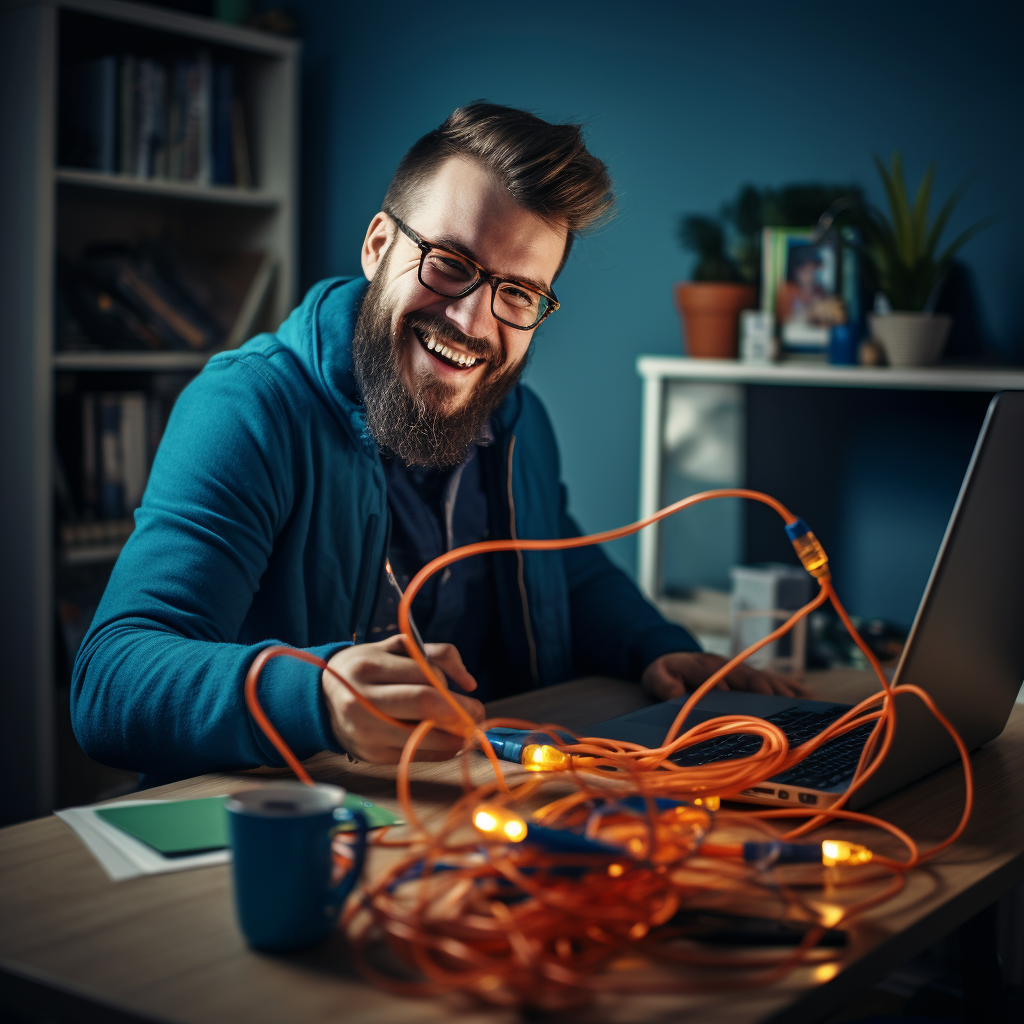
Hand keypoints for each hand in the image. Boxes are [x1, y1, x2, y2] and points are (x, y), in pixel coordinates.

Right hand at [321, 635, 484, 763]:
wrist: (321, 697)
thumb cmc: (367, 667)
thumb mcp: (396, 648)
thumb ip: (438, 655)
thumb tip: (469, 683)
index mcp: (370, 667)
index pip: (425, 680)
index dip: (456, 691)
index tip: (473, 695)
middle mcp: (362, 700)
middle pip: (425, 708)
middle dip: (461, 714)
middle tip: (477, 714)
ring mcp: (365, 732)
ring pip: (422, 739)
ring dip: (454, 737)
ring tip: (466, 729)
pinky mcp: (370, 756)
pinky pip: (414, 757)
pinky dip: (438, 750)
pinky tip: (445, 740)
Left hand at [641, 651, 807, 702]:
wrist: (673, 659)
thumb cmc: (666, 672)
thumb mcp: (656, 676)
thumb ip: (664, 683)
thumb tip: (677, 693)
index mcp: (710, 667)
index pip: (730, 679)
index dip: (743, 695)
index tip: (759, 709)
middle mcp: (733, 667)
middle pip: (758, 682)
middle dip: (772, 699)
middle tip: (790, 718)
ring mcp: (746, 672)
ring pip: (772, 682)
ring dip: (789, 696)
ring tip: (811, 712)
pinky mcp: (755, 678)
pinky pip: (780, 682)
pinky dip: (796, 690)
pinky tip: (814, 701)